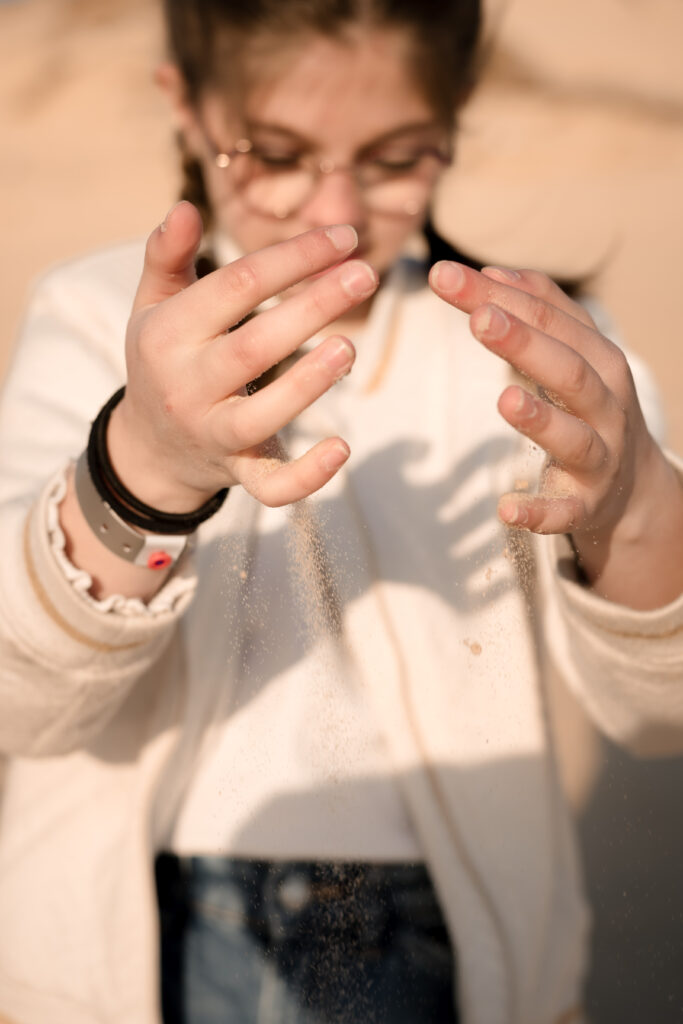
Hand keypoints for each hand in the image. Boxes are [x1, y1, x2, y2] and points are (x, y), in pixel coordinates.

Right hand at [108, 202, 377, 510]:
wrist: (149, 448)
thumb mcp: (154, 306)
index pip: (236, 286)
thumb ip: (166, 257)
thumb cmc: (164, 359)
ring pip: (261, 415)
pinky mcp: (238, 472)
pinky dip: (306, 476)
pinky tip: (342, 447)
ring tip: (350, 346)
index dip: (294, 258)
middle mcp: (187, 387)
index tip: (345, 238)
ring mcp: (213, 434)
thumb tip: (184, 207)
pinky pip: (271, 486)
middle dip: (312, 307)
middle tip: (364, 276)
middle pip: (254, 346)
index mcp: (169, 335)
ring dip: (308, 383)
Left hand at [429, 261, 682, 608]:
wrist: (633, 487)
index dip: (498, 297)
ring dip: (541, 420)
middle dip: (524, 342)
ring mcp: (599, 457)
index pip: (548, 320)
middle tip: (478, 319)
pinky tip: (504, 510)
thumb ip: (541, 312)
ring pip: (575, 438)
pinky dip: (538, 512)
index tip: (444, 275)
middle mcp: (606, 405)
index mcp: (599, 360)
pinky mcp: (585, 505)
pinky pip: (563, 512)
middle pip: (567, 369)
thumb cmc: (591, 408)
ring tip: (505, 399)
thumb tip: (495, 272)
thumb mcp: (576, 355)